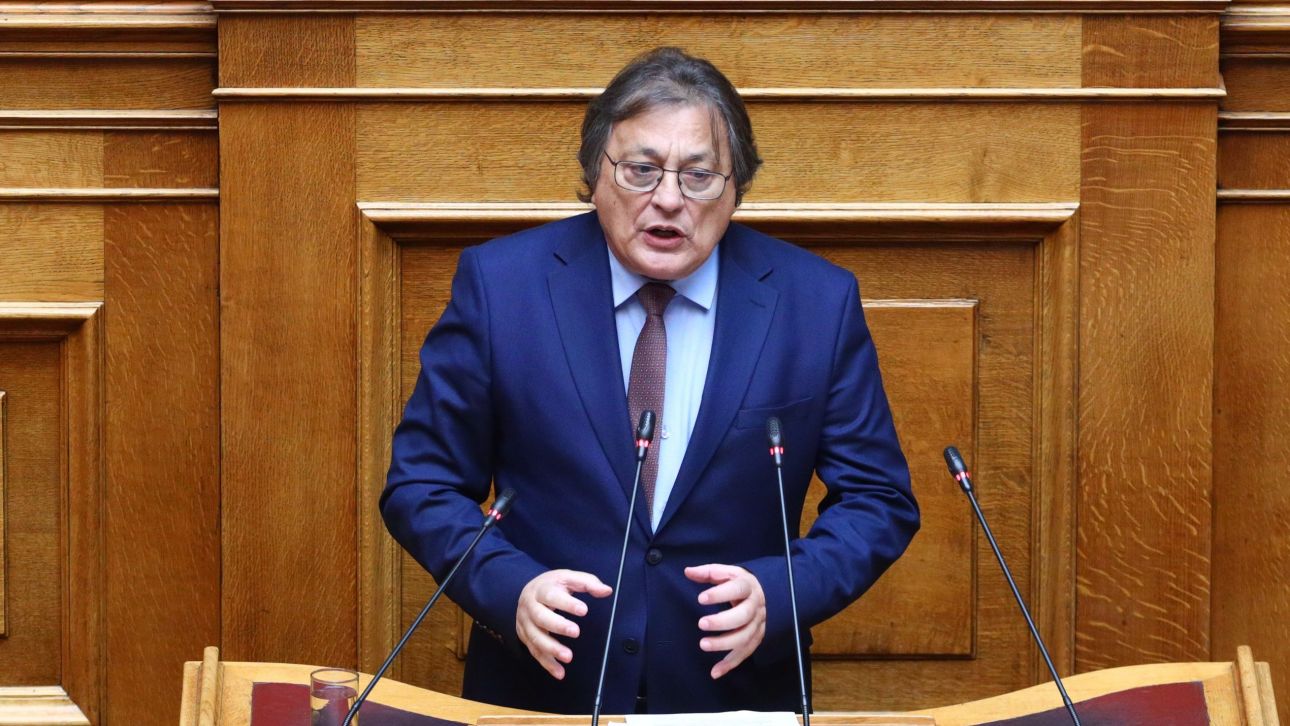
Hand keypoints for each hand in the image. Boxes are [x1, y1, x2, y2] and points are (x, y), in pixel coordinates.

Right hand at [516, 569, 611, 679]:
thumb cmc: (552, 586)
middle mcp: (530, 606)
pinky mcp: (525, 638)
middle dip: (558, 625)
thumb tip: (607, 590)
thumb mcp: (568, 578)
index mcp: (541, 589)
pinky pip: (535, 652)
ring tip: (568, 656)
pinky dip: (547, 664)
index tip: (584, 610)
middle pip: (540, 617)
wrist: (527, 592)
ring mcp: (525, 623)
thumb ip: (587, 583)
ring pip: (535, 637)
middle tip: (576, 632)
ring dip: (552, 648)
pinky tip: (560, 673)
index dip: (567, 603)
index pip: (551, 595)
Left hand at [685, 564, 766, 678]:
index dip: (720, 594)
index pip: (738, 589)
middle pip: (743, 616)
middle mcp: (756, 606)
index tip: (701, 599)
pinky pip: (745, 653)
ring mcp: (758, 624)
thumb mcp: (726, 572)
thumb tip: (688, 571)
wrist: (764, 593)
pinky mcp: (756, 638)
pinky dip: (731, 664)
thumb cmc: (739, 583)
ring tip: (703, 644)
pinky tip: (715, 672)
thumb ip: (707, 572)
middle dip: (722, 622)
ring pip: (745, 637)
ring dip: (724, 644)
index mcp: (748, 586)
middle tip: (701, 623)